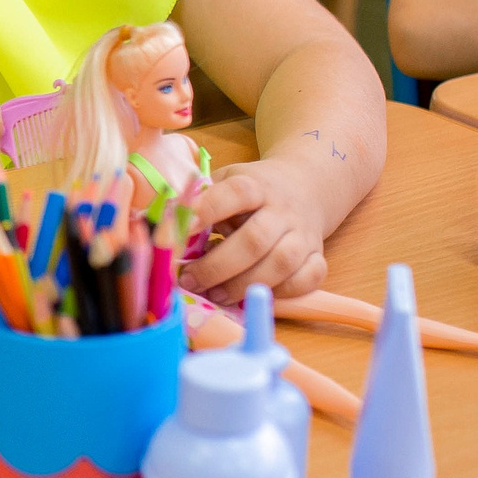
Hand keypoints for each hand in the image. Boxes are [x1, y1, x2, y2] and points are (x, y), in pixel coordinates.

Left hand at [177, 160, 328, 302]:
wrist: (305, 186)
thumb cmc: (251, 191)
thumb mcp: (225, 181)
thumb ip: (199, 200)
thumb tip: (159, 221)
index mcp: (256, 185)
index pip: (235, 194)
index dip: (206, 211)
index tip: (178, 230)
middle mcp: (283, 210)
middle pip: (255, 241)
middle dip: (217, 266)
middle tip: (189, 280)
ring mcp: (304, 235)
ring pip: (281, 265)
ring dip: (244, 286)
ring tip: (215, 295)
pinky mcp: (318, 256)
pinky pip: (307, 280)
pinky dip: (280, 294)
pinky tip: (253, 296)